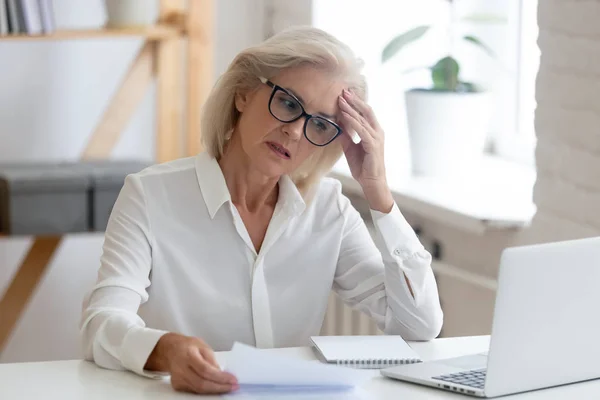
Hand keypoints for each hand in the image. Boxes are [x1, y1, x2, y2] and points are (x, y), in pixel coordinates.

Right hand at [145, 332, 237, 393]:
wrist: (170, 350)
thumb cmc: (188, 346)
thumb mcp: (203, 346)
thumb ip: (211, 359)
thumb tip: (221, 373)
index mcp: (189, 355)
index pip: (205, 370)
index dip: (220, 377)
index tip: (233, 380)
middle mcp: (181, 368)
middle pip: (202, 383)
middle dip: (220, 387)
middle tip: (233, 387)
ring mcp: (178, 378)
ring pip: (198, 389)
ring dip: (215, 390)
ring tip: (227, 387)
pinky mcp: (177, 385)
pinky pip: (194, 390)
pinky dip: (206, 390)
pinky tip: (215, 386)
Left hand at [337, 89, 393, 212]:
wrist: (371, 182)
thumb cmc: (363, 166)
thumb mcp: (350, 148)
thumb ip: (347, 135)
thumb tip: (339, 123)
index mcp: (373, 131)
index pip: (364, 113)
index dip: (355, 103)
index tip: (344, 95)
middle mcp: (377, 132)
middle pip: (366, 111)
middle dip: (354, 100)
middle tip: (343, 91)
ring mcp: (376, 137)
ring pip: (363, 118)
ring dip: (351, 109)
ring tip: (341, 100)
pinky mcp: (373, 145)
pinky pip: (361, 130)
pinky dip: (352, 121)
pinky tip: (344, 115)